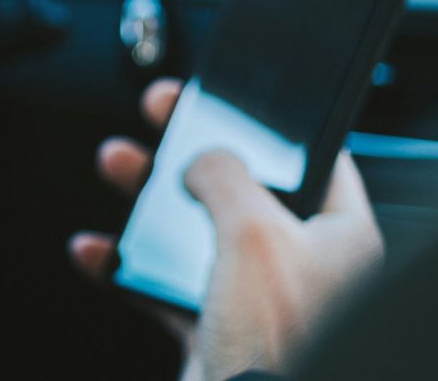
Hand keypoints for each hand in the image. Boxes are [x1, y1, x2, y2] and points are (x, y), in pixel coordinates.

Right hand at [68, 80, 384, 380]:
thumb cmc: (278, 340)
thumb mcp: (253, 230)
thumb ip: (225, 175)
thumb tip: (204, 158)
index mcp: (341, 236)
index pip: (315, 158)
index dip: (267, 123)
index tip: (228, 98)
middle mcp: (305, 265)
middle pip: (241, 187)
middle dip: (189, 151)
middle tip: (160, 116)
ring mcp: (257, 299)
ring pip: (196, 230)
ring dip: (149, 199)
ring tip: (117, 165)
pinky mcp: (216, 329)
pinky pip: (162, 285)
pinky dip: (125, 265)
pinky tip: (96, 251)